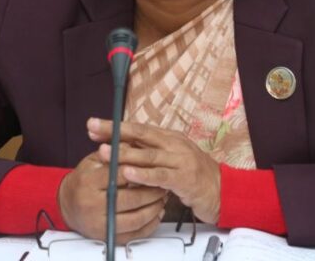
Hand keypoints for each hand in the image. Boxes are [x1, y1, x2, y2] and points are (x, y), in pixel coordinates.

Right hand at [57, 150, 167, 243]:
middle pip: (130, 198)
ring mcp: (99, 223)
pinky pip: (134, 234)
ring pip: (135, 218)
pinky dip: (149, 224)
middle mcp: (92, 204)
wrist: (66, 204)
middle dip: (151, 190)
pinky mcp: (106, 236)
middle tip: (164, 182)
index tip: (154, 165)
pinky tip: (157, 213)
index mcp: (88, 181)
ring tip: (163, 196)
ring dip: (154, 207)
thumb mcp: (94, 161)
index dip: (139, 169)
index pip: (119, 174)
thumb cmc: (84, 179)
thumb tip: (136, 141)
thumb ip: (114, 153)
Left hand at [87, 117, 220, 223]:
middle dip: (114, 132)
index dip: (115, 127)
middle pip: (140, 135)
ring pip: (148, 155)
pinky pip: (161, 176)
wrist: (222, 190)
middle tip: (92, 128)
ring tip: (104, 151)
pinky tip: (128, 174)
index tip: (93, 125)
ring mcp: (180, 160)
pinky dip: (143, 175)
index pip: (138, 129)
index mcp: (169, 137)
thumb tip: (122, 148)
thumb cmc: (192, 175)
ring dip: (124, 153)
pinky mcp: (184, 178)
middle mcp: (174, 144)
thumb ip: (150, 154)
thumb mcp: (171, 159)